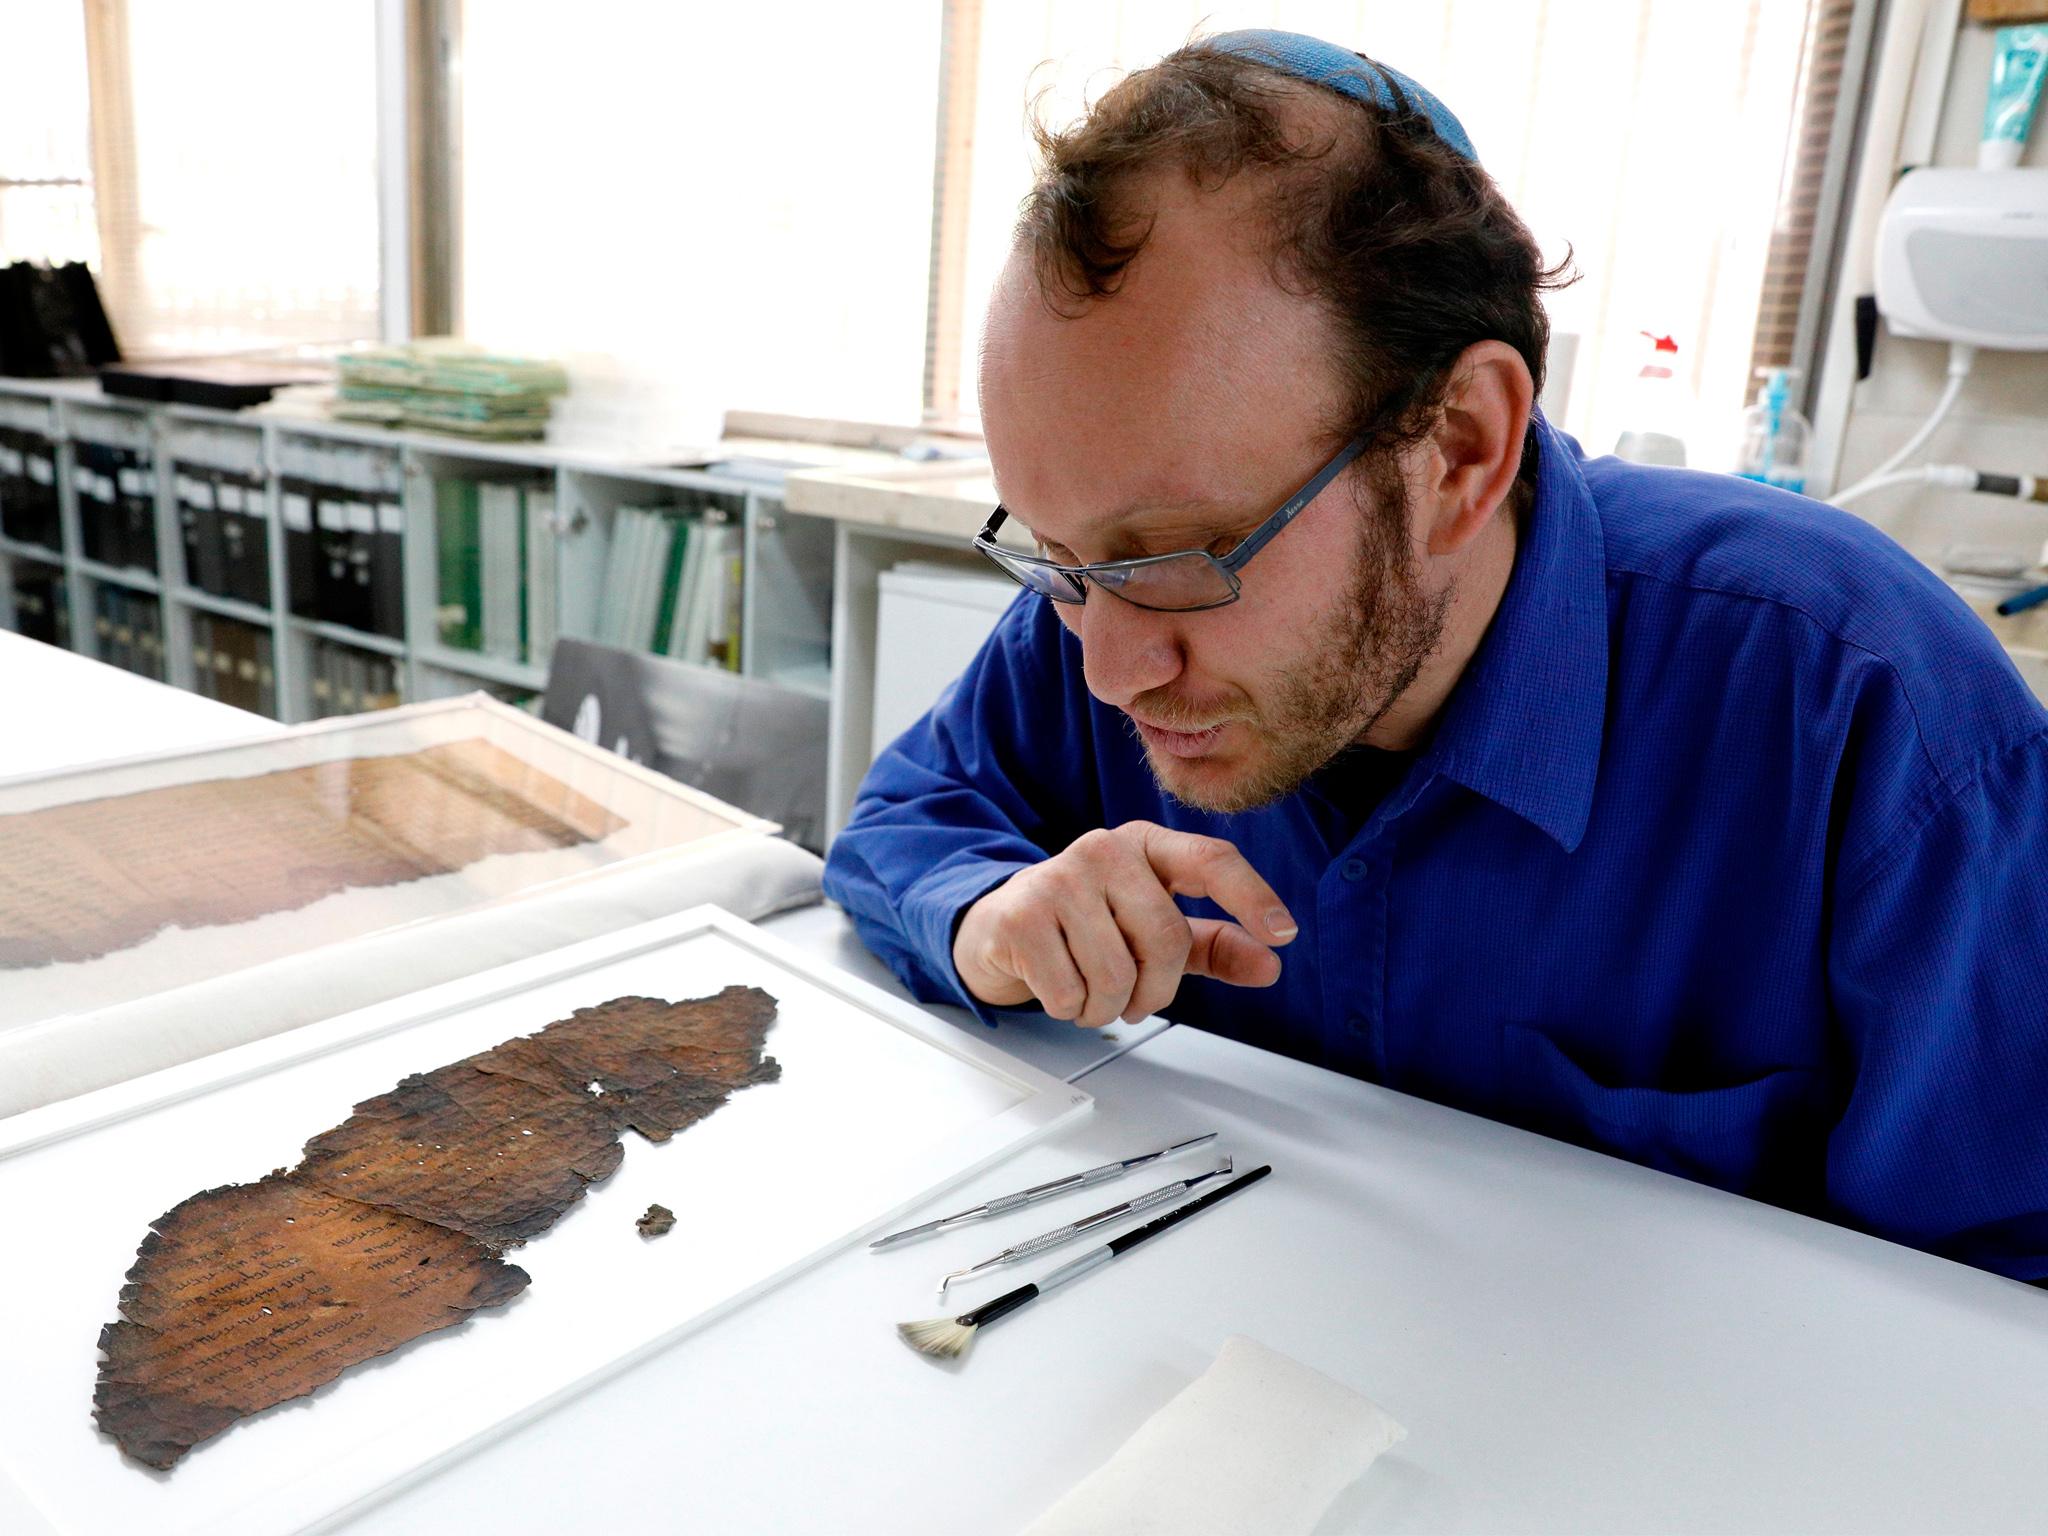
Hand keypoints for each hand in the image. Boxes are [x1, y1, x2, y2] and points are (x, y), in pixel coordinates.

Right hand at [952, 821, 1297, 1026]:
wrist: (999, 924)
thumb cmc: (1086, 923)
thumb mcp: (1154, 931)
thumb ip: (1214, 946)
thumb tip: (1269, 963)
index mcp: (1146, 846)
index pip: (1211, 860)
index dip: (1251, 896)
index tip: (1282, 933)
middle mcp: (1104, 849)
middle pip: (1166, 937)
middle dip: (1155, 989)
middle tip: (1135, 998)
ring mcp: (1059, 877)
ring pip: (1116, 975)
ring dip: (1107, 1007)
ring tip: (1090, 991)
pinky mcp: (1022, 915)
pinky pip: (1071, 991)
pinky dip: (1070, 1008)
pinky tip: (1060, 986)